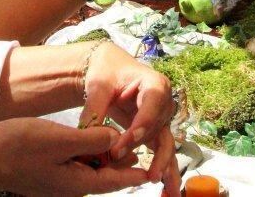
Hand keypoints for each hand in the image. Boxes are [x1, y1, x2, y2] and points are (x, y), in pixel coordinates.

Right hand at [0, 118, 153, 195]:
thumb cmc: (19, 147)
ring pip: (88, 169)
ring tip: (117, 140)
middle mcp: (68, 186)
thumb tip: (116, 138)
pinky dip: (84, 153)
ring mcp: (55, 180)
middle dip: (120, 163)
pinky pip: (72, 164)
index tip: (152, 171)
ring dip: (102, 156)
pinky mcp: (44, 171)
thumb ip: (93, 139)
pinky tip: (86, 138)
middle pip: (103, 176)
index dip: (134, 173)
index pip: (115, 181)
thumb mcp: (62, 139)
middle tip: (138, 147)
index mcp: (77, 183)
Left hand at [82, 42, 180, 195]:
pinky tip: (168, 189)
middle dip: (147, 150)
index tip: (127, 143)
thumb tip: (86, 133)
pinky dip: (165, 168)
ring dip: (165, 165)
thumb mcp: (98, 86)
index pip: (152, 104)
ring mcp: (162, 117)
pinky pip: (162, 150)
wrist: (111, 69)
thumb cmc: (106, 73)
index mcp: (154, 83)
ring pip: (165, 143)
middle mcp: (164, 101)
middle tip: (134, 168)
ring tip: (166, 189)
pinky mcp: (156, 131)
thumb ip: (94, 108)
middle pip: (158, 128)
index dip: (142, 124)